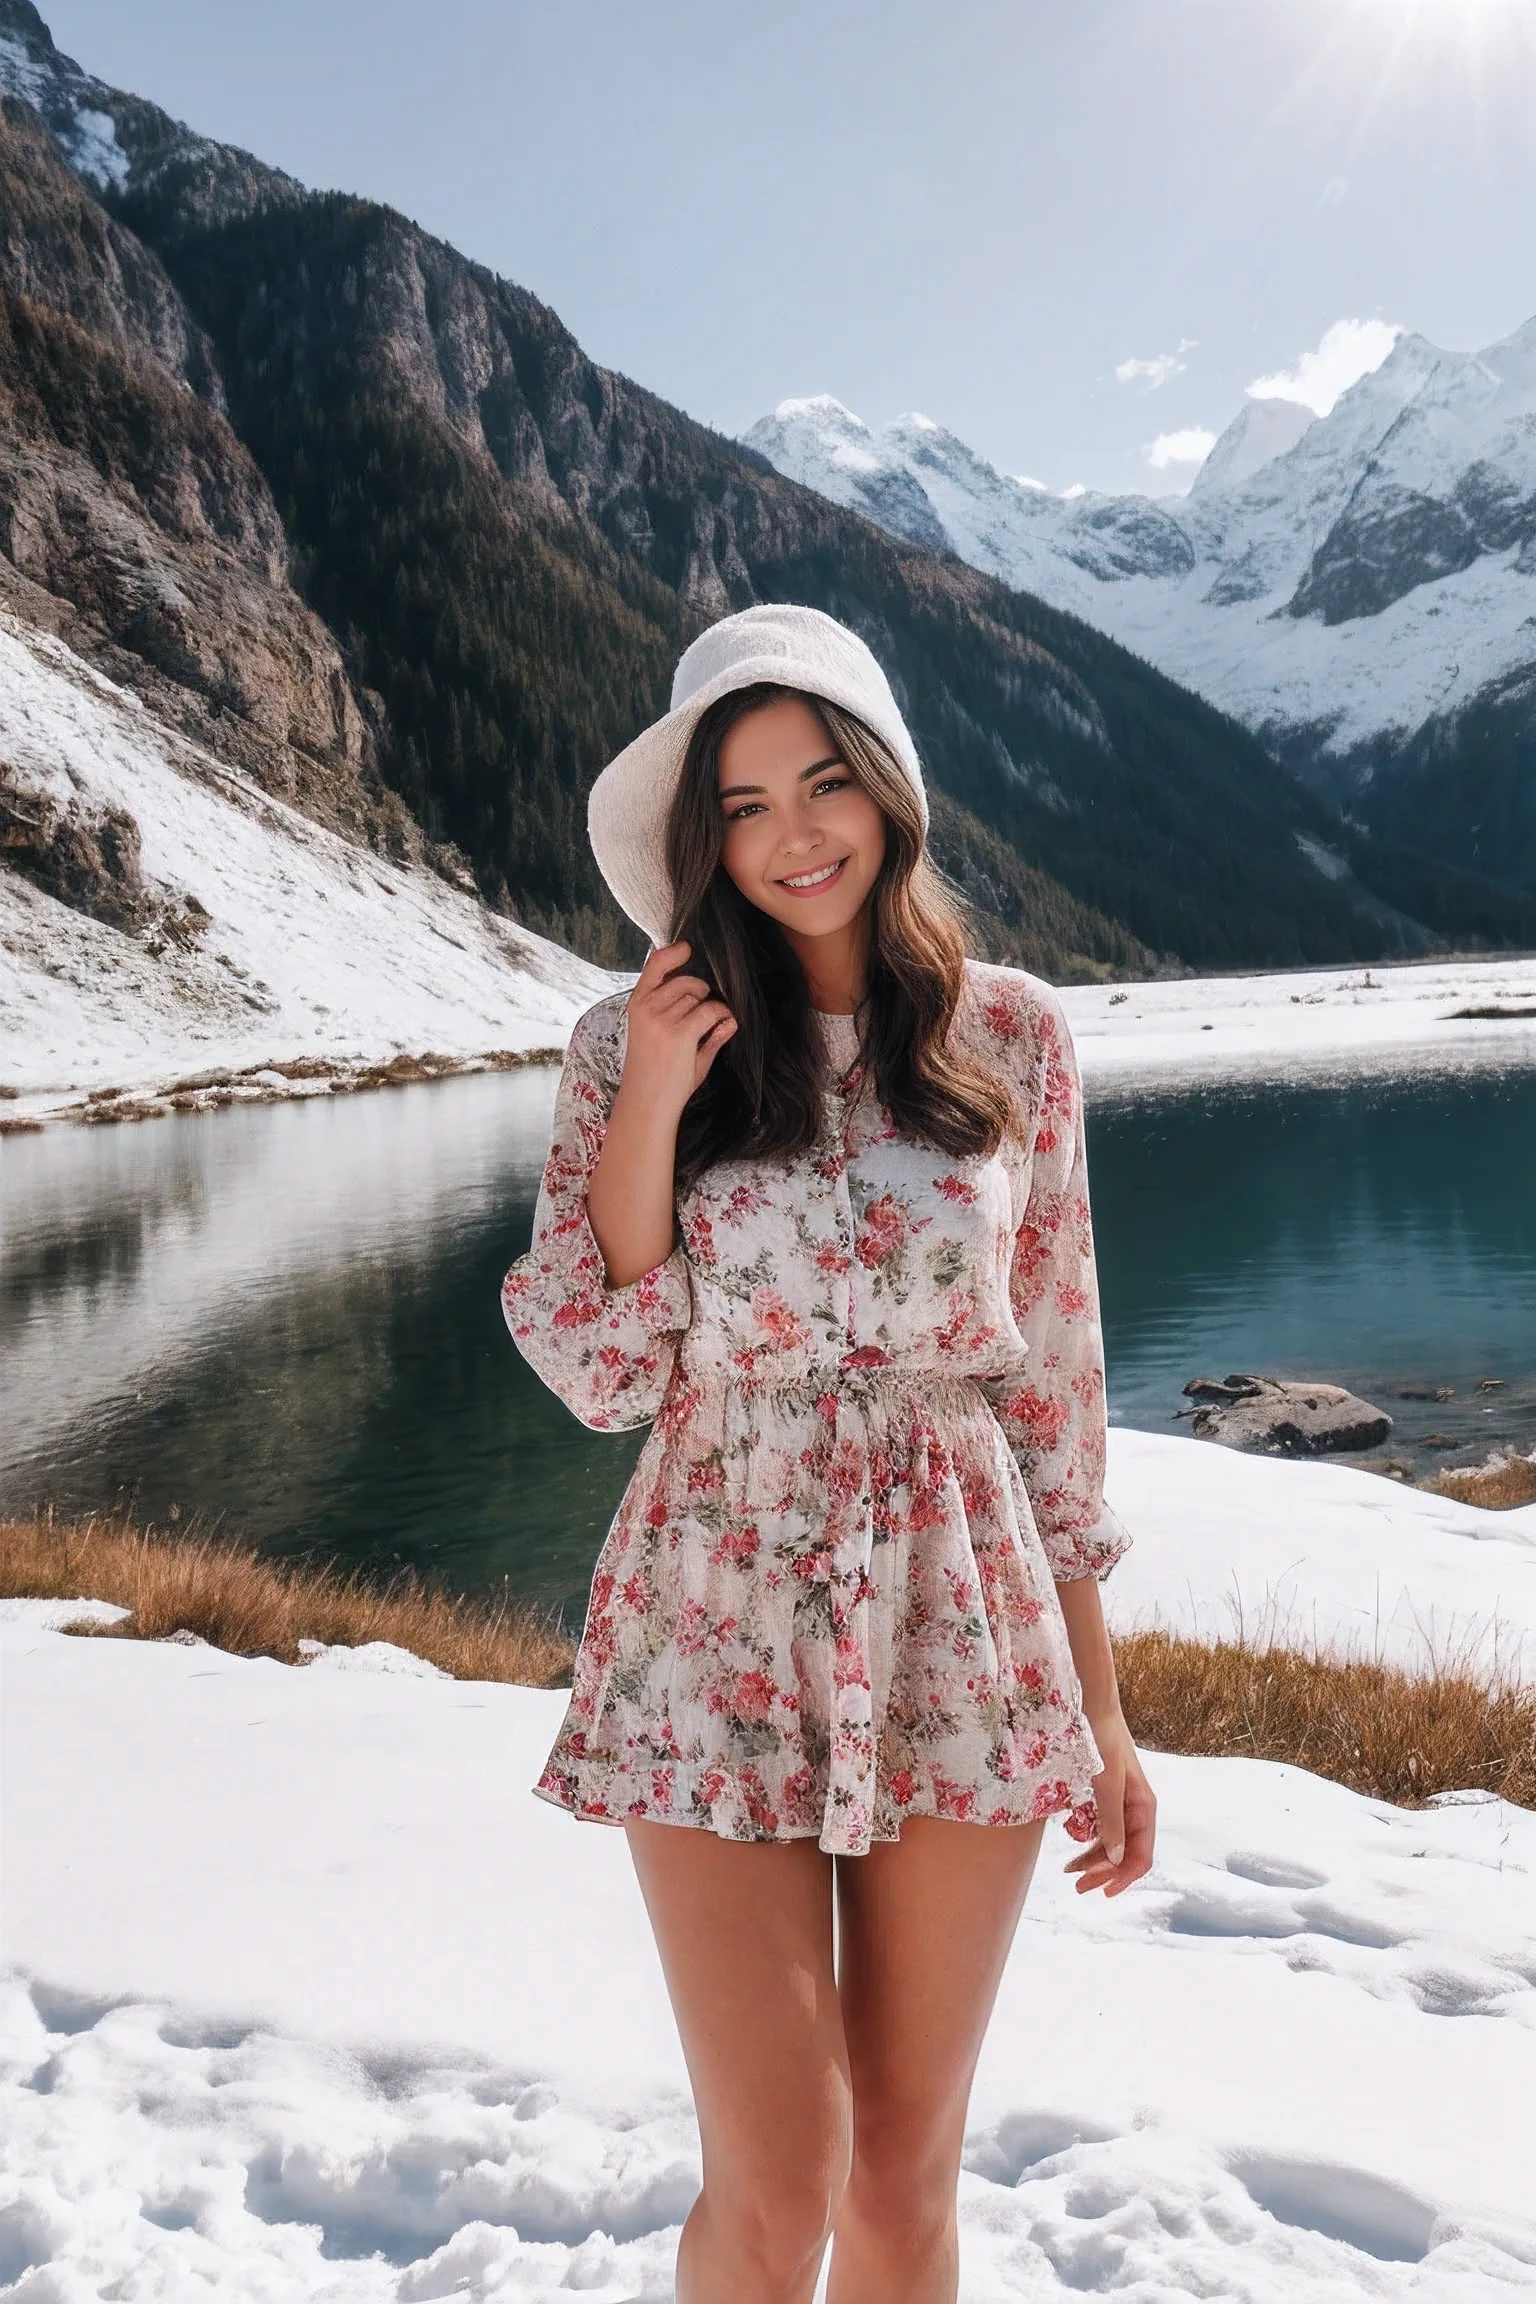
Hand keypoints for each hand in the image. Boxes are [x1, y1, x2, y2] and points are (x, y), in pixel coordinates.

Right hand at [618, 941, 736, 1119]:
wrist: (647, 1103)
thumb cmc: (654, 1074)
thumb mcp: (662, 1039)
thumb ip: (688, 1019)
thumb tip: (726, 1016)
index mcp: (637, 1005)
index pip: (654, 966)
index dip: (672, 954)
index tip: (687, 949)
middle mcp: (647, 1007)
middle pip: (687, 982)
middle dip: (701, 993)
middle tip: (701, 1016)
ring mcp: (662, 1019)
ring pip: (700, 996)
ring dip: (711, 1008)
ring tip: (708, 1028)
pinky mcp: (681, 1032)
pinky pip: (711, 1011)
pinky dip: (722, 1017)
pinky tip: (723, 1027)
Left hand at [1063, 1714, 1155, 1897]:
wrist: (1092, 1707)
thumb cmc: (1102, 1741)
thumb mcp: (1106, 1784)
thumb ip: (1111, 1821)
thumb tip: (1117, 1859)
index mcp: (1143, 1808)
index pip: (1140, 1856)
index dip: (1123, 1878)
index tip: (1102, 1892)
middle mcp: (1135, 1808)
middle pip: (1124, 1853)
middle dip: (1103, 1872)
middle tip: (1076, 1886)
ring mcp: (1120, 1802)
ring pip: (1111, 1842)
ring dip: (1093, 1858)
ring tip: (1069, 1870)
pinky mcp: (1105, 1794)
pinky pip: (1100, 1825)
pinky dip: (1087, 1838)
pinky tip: (1071, 1840)